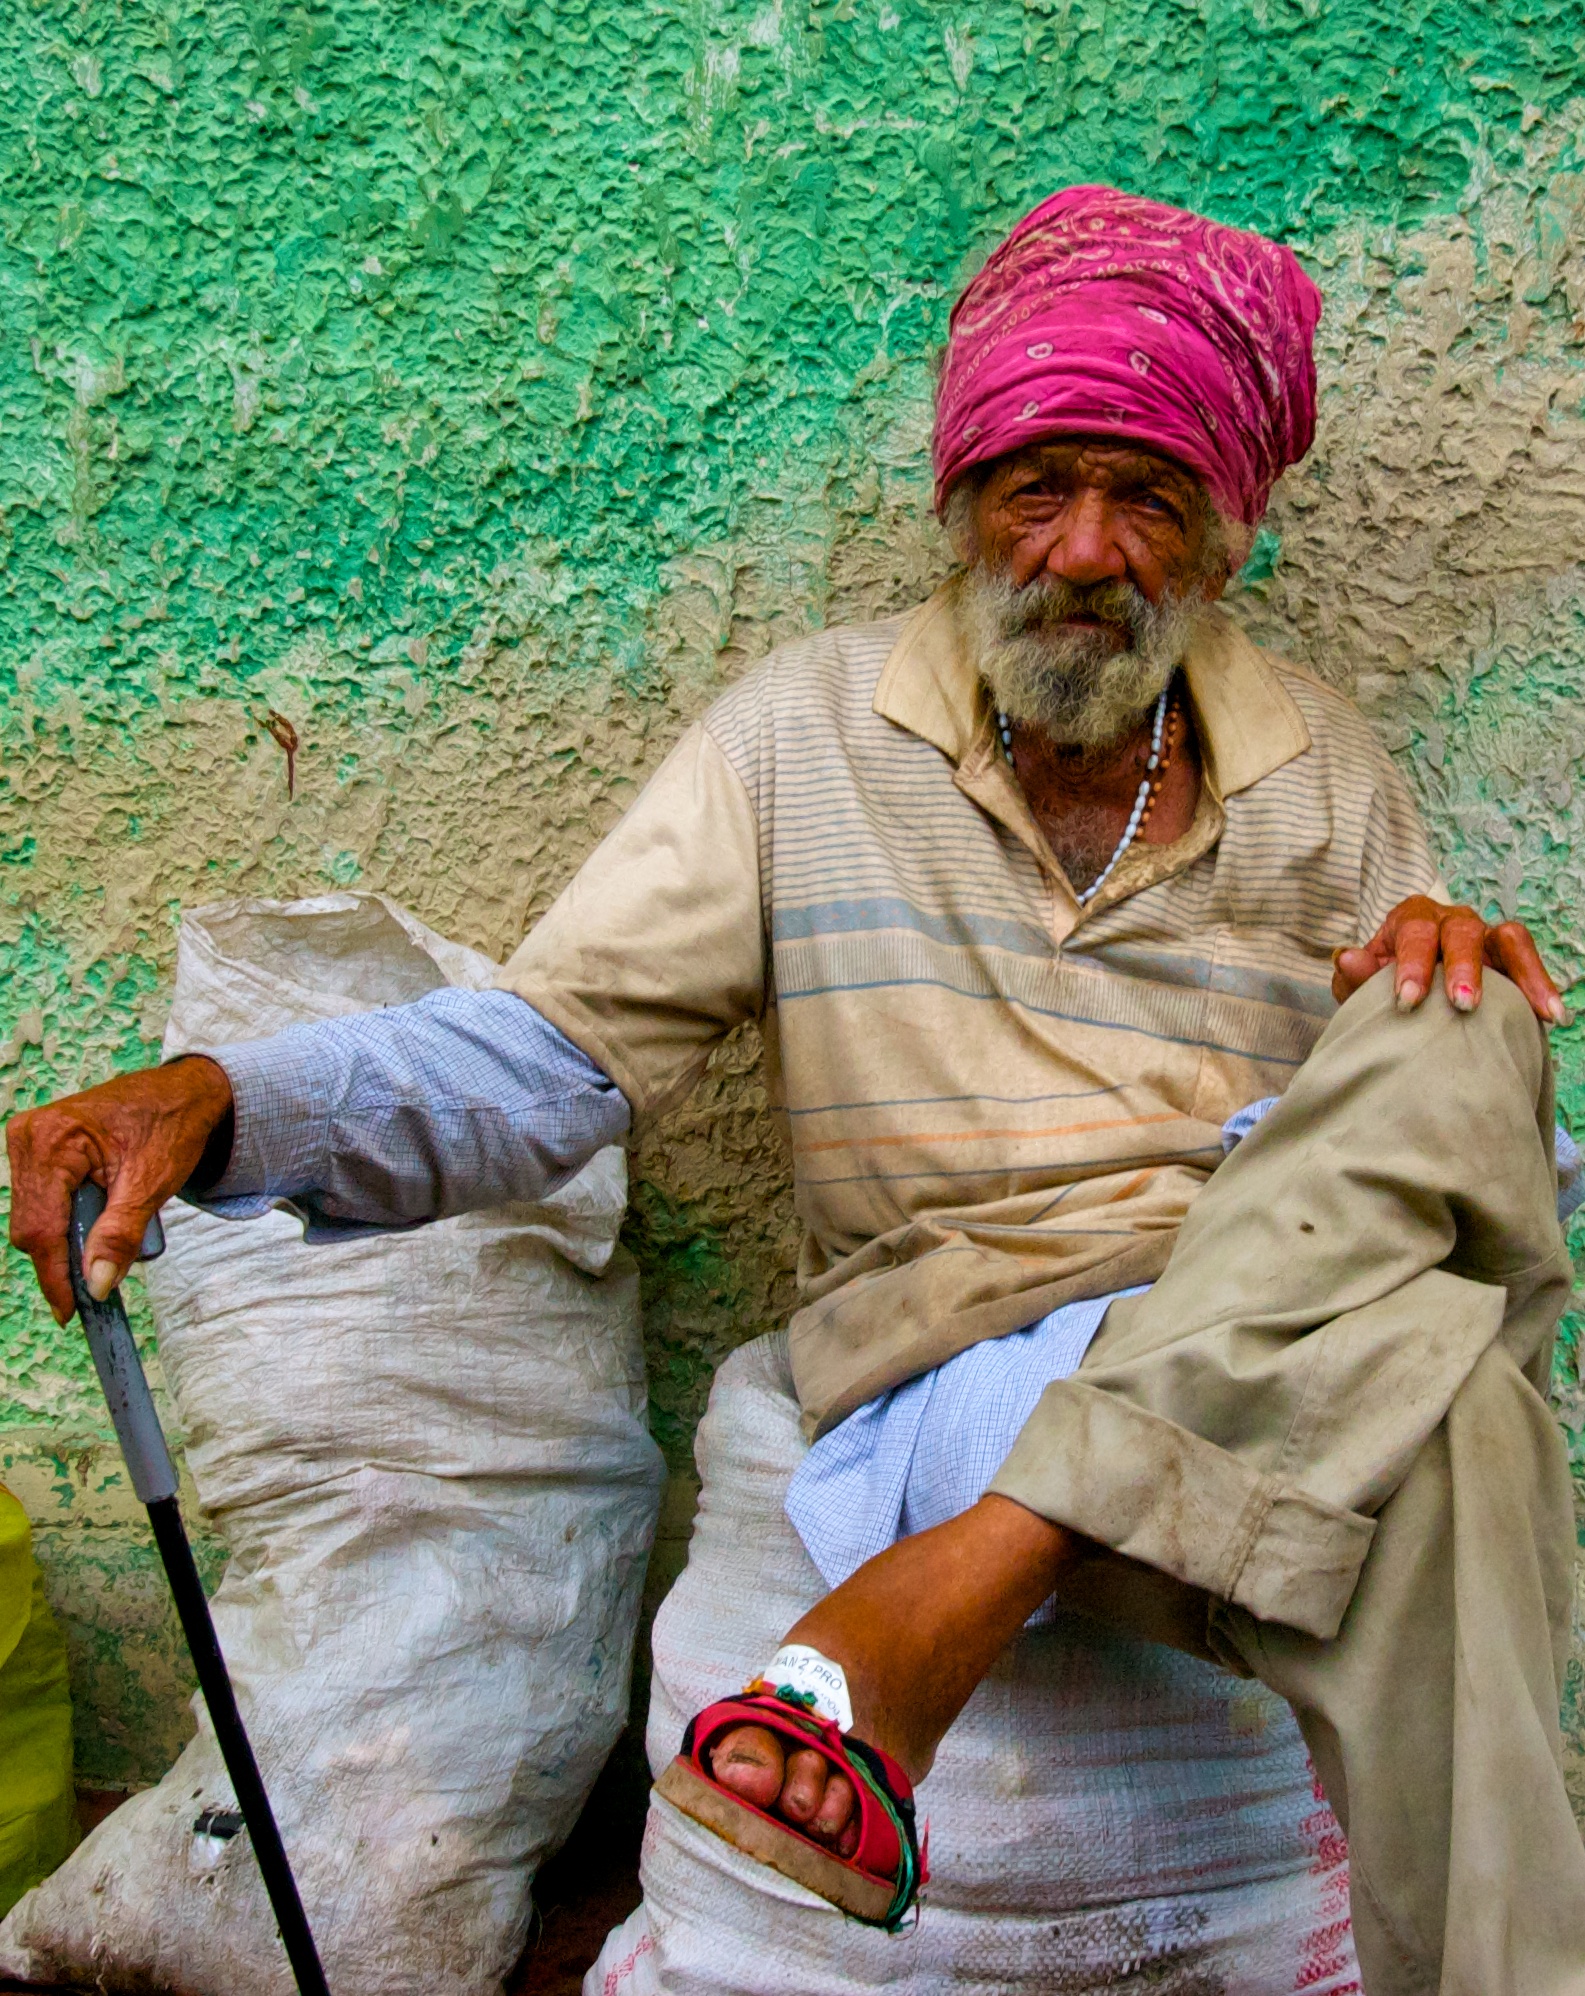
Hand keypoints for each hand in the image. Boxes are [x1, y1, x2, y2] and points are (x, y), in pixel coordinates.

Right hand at [6, 1058, 233, 1324]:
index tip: (70, 1311)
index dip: (54, 1274)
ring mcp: (29, 1141)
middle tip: (98, 1283)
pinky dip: (67, 1221)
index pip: (40, 1226)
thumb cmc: (171, 1126)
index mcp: (52, 1141)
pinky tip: (95, 1222)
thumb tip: (95, 1284)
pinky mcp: (38, 1149)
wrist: (184, 1092)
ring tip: (104, 1245)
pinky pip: (42, 1202)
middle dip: (63, 1258)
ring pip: (35, 1217)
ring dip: (67, 1239)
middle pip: (32, 1226)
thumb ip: (119, 1236)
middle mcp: (29, 1137)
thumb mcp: (151, 1185)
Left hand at [1332, 896, 1565, 1024]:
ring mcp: (1484, 936)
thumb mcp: (1362, 982)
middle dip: (1463, 968)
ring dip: (1521, 973)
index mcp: (1411, 918)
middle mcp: (1451, 920)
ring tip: (1535, 1010)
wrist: (1406, 991)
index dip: (1412, 965)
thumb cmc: (1381, 985)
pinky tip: (1551, 1016)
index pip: (1414, 932)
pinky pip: (1528, 960)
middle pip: (1462, 931)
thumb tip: (1347, 958)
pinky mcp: (1507, 956)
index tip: (1407, 1001)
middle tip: (1462, 1004)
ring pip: (1508, 940)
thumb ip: (1356, 975)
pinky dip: (1541, 984)